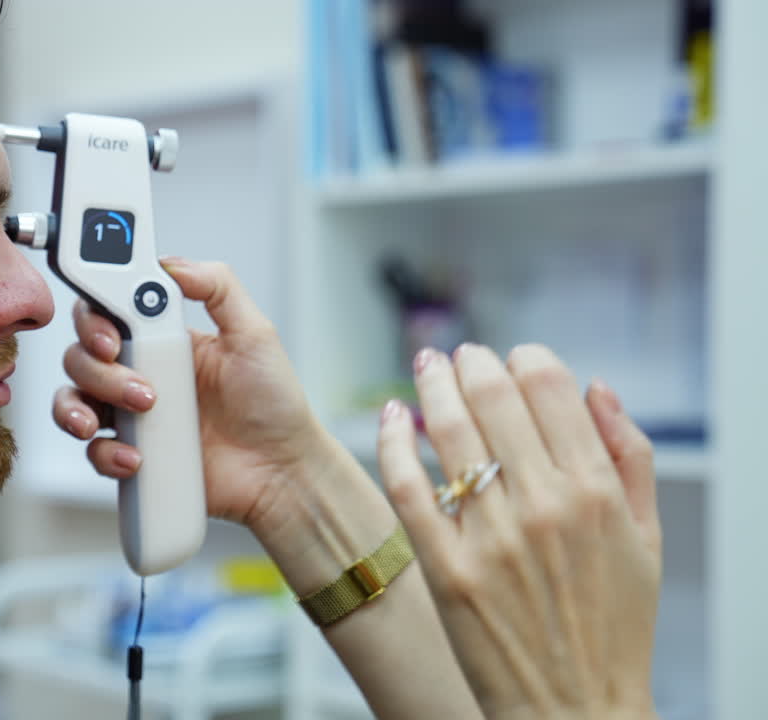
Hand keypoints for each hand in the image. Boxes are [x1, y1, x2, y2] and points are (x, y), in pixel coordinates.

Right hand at [51, 258, 327, 528]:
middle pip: (82, 356)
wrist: (281, 473)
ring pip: (74, 399)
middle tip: (142, 389)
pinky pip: (93, 451)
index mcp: (163, 338)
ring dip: (84, 407)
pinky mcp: (131, 454)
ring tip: (134, 418)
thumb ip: (218, 287)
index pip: (106, 313)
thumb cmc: (274, 405)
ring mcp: (131, 415)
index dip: (93, 320)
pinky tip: (136, 457)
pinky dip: (104, 453)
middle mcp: (140, 372)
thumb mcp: (255, 333)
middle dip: (99, 370)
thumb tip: (171, 264)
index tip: (109, 337)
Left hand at [379, 343, 661, 719]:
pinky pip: (409, 486)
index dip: (524, 358)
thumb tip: (595, 387)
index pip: (549, 388)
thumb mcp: (647, 538)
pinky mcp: (444, 567)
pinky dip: (394, 441)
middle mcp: (543, 506)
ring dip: (432, 387)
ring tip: (426, 367)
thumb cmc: (613, 624)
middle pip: (492, 399)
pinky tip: (392, 415)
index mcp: (596, 492)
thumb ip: (630, 455)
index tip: (511, 355)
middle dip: (472, 363)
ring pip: (448, 433)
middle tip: (459, 354)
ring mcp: (490, 537)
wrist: (574, 706)